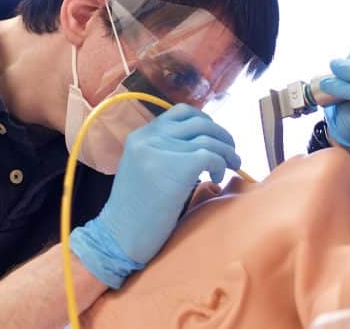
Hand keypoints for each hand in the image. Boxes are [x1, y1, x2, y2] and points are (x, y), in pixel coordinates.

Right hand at [71, 104, 240, 287]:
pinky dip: (220, 165)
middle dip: (222, 136)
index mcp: (140, 136)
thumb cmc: (135, 211)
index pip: (181, 112)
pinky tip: (215, 179)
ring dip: (227, 152)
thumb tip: (202, 143)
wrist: (119, 237)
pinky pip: (211, 156)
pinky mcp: (176, 168)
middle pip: (200, 122)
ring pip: (209, 139)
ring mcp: (162, 151)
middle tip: (230, 154)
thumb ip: (164, 151)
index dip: (205, 122)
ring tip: (230, 167)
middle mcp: (150, 138)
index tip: (214, 138)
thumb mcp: (143, 169)